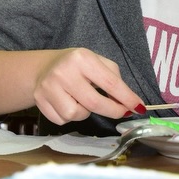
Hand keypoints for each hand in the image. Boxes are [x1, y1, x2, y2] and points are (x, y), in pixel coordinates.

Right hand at [0, 48, 144, 123]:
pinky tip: (68, 103)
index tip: (139, 108)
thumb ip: (114, 79)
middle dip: (113, 111)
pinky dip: (70, 116)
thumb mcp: (97, 63)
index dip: (127, 98)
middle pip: (95, 103)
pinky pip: (63, 120)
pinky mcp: (40, 100)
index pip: (110, 83)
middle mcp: (64, 72)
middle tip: (122, 112)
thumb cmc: (78, 66)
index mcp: (82, 58)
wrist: (44, 68)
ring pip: (77, 114)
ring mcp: (49, 87)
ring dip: (85, 112)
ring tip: (82, 100)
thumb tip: (129, 103)